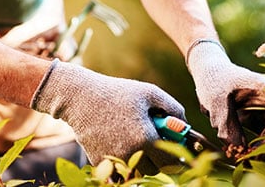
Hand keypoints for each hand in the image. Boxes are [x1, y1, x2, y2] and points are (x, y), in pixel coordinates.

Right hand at [31, 59, 185, 173]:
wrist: (80, 97)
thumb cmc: (117, 92)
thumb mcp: (149, 92)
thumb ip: (173, 107)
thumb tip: (184, 124)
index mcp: (146, 138)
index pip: (171, 161)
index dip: (176, 156)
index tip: (175, 148)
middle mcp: (131, 153)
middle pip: (155, 170)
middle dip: (158, 159)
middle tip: (155, 143)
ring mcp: (114, 160)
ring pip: (137, 173)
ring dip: (142, 163)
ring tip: (138, 143)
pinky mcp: (101, 163)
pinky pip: (120, 172)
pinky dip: (124, 164)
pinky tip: (122, 146)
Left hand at [187, 40, 264, 157]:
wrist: (208, 74)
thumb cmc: (214, 80)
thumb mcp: (215, 100)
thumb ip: (226, 124)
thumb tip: (239, 149)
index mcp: (264, 90)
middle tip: (251, 160)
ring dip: (262, 151)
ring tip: (242, 159)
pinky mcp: (258, 120)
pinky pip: (264, 139)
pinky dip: (255, 149)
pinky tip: (241, 155)